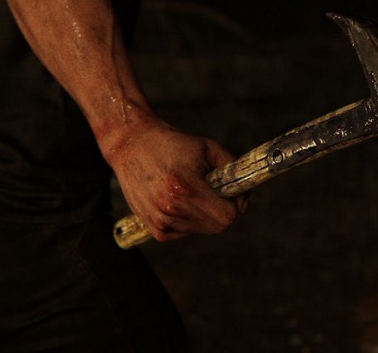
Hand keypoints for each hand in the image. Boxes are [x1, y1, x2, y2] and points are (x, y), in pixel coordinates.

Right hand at [103, 113, 246, 241]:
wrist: (132, 146)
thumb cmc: (175, 145)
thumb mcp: (209, 148)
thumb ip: (233, 171)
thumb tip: (244, 202)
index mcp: (185, 187)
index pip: (226, 217)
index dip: (235, 204)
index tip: (230, 191)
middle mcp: (170, 208)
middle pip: (217, 226)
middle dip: (222, 209)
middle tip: (211, 188)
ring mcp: (160, 221)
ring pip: (202, 229)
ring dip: (204, 213)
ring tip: (190, 189)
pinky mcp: (154, 229)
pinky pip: (186, 231)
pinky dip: (189, 218)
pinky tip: (178, 198)